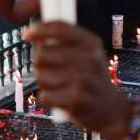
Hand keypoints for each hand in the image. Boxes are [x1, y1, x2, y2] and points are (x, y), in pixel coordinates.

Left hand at [27, 22, 132, 139]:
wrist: (112, 111)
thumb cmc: (93, 81)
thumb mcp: (88, 56)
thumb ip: (65, 44)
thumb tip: (33, 35)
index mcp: (91, 43)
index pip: (59, 28)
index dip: (40, 29)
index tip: (27, 34)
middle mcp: (89, 58)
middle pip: (43, 54)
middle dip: (41, 65)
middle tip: (52, 72)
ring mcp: (83, 79)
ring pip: (41, 77)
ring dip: (45, 84)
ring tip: (60, 88)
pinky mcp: (76, 99)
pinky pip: (45, 96)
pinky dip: (49, 99)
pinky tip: (61, 100)